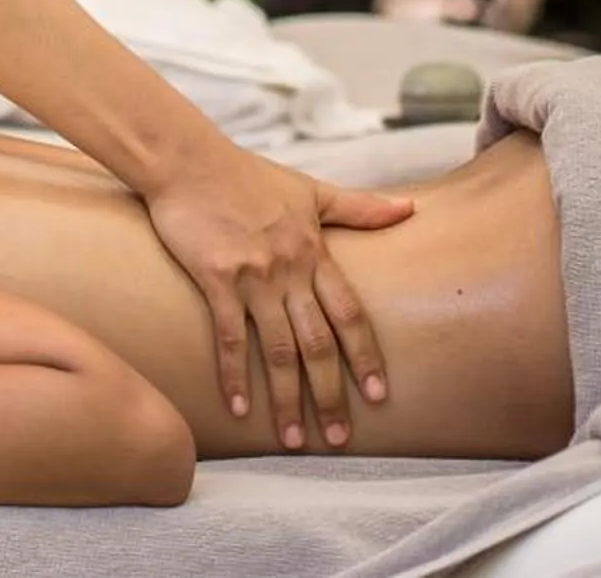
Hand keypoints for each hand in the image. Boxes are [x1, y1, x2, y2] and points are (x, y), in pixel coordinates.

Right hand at [143, 149, 412, 449]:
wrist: (188, 160)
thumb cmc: (246, 174)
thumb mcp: (309, 190)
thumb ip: (359, 207)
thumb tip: (411, 210)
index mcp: (315, 253)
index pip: (351, 315)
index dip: (365, 357)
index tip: (378, 396)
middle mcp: (290, 271)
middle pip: (319, 344)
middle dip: (331, 394)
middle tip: (338, 438)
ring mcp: (254, 277)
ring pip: (279, 350)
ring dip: (287, 399)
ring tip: (293, 439)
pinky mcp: (216, 279)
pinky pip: (230, 337)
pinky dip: (235, 375)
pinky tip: (238, 409)